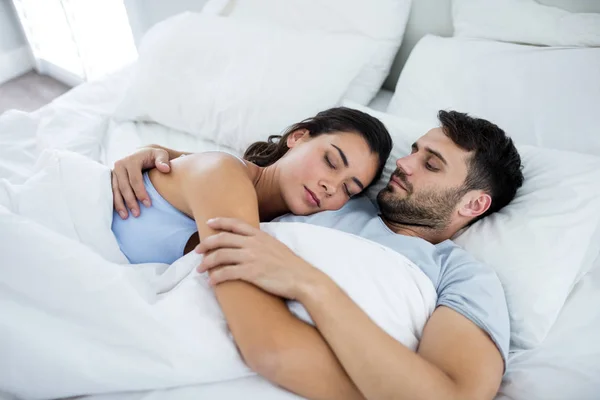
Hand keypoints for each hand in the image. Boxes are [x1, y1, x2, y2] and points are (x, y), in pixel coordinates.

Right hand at [112, 146, 170, 218]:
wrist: (141, 153)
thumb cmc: (153, 156)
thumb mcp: (160, 154)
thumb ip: (163, 160)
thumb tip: (165, 169)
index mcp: (131, 160)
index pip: (135, 179)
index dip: (141, 193)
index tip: (148, 204)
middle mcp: (120, 165)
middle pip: (124, 186)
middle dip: (130, 201)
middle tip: (137, 214)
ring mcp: (114, 172)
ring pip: (115, 190)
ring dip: (120, 204)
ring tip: (126, 217)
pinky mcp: (112, 178)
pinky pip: (112, 191)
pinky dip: (115, 202)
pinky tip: (120, 212)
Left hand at [196, 218, 321, 299]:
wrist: (303, 279)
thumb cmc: (291, 266)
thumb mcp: (277, 246)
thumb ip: (262, 243)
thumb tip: (251, 245)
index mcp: (260, 235)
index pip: (235, 224)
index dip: (220, 222)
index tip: (209, 223)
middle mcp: (253, 244)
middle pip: (222, 239)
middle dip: (206, 244)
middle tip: (197, 251)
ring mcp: (251, 257)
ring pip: (220, 256)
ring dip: (207, 263)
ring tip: (200, 269)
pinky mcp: (251, 273)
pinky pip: (226, 273)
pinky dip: (216, 277)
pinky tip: (211, 282)